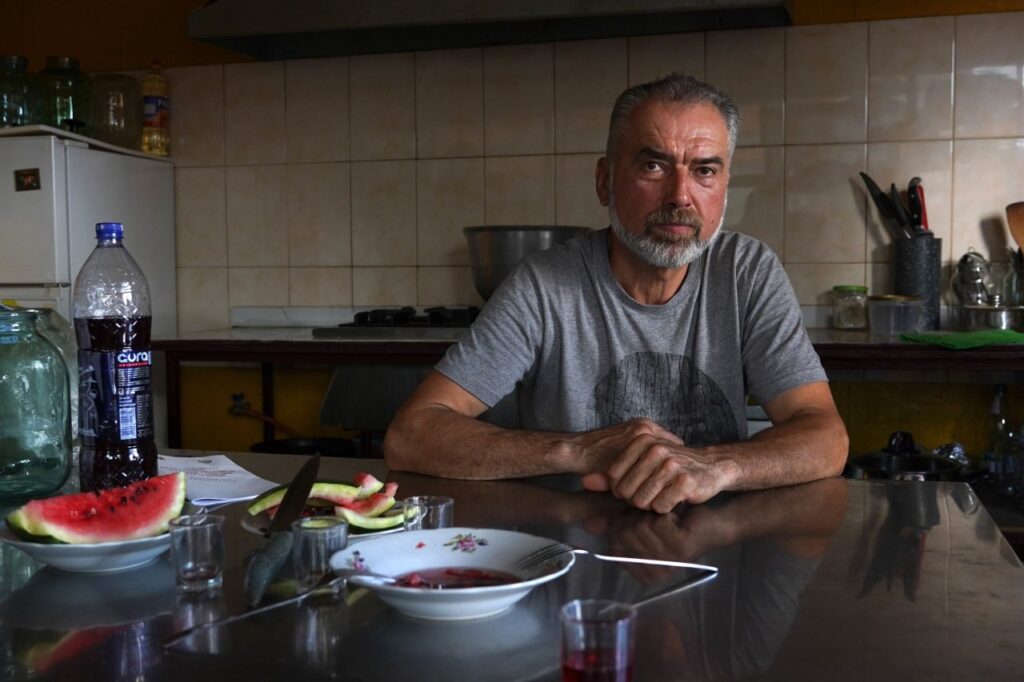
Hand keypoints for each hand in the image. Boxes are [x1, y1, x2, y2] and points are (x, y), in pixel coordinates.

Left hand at [580, 423, 733, 512]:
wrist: (711, 467)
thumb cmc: (671, 467)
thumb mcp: (639, 465)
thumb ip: (609, 475)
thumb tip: (585, 482)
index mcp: (641, 439)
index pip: (614, 476)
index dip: (621, 489)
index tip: (636, 486)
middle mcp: (655, 449)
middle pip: (627, 491)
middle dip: (636, 498)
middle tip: (651, 493)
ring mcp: (671, 464)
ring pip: (643, 501)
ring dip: (651, 505)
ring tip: (662, 495)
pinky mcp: (685, 481)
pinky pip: (661, 507)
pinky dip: (665, 508)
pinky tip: (674, 499)